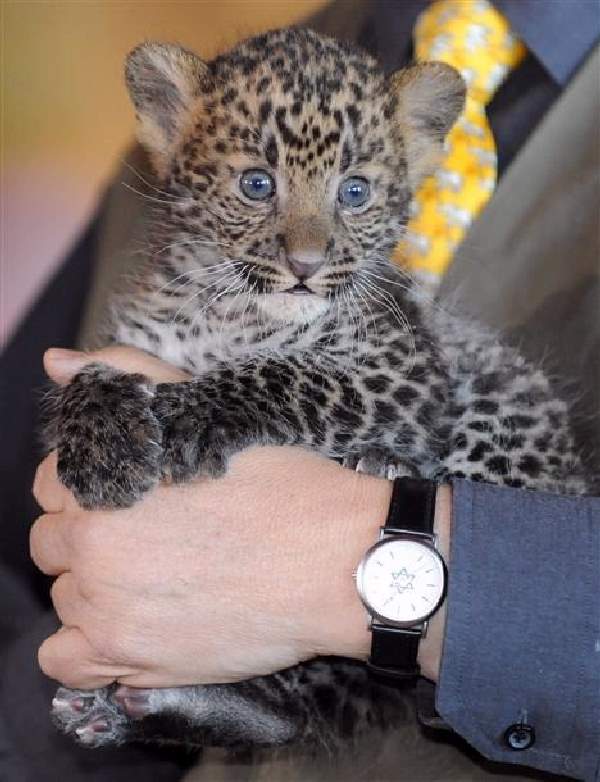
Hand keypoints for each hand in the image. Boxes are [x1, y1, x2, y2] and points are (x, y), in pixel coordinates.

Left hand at [32, 346, 394, 689]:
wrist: (336, 559)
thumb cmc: (281, 485)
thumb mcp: (205, 411)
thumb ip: (128, 378)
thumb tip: (56, 360)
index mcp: (103, 478)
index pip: (52, 483)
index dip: (92, 491)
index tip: (133, 501)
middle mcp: (91, 540)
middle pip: (53, 543)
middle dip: (92, 540)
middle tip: (150, 543)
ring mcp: (104, 602)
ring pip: (65, 597)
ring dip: (97, 592)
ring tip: (157, 584)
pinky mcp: (127, 655)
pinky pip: (64, 660)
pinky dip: (87, 649)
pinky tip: (132, 628)